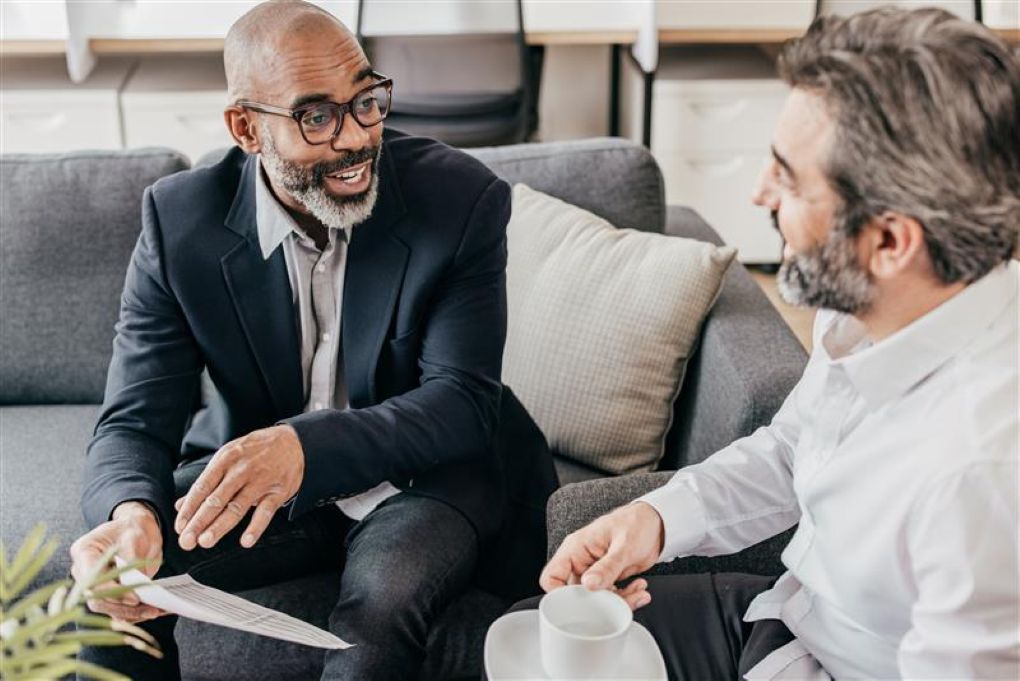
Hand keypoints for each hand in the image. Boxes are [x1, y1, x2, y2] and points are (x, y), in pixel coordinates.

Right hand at [69, 501, 166, 622]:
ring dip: (131, 614)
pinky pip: (117, 609)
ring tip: (155, 611)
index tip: (134, 597)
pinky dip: (135, 613)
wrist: (137, 530)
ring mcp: (95, 585)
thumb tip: (135, 587)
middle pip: (97, 600)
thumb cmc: (132, 529)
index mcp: (83, 552)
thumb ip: (130, 561)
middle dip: (123, 608)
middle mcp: (84, 572)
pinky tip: (154, 611)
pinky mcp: (109, 594)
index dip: (111, 592)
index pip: (91, 580)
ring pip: (107, 609)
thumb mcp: (133, 537)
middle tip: (150, 609)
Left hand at [174, 425, 303, 550]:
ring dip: (220, 526)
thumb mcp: (229, 458)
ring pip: (237, 507)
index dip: (189, 508)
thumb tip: (180, 506)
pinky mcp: (279, 491)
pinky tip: (246, 541)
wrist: (294, 442)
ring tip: (206, 541)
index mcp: (225, 459)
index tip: (180, 527)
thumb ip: (207, 482)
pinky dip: (256, 527)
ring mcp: (261, 480)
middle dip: (199, 521)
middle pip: (216, 499)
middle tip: (187, 541)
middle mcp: (241, 470)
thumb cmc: (256, 451)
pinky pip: (266, 511)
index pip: (202, 487)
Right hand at [539, 501, 665, 609]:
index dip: (558, 595)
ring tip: (636, 594)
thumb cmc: (636, 523)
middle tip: (617, 601)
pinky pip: (610, 595)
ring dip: (616, 602)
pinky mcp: (608, 578)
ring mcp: (594, 571)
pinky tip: (639, 589)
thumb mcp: (623, 545)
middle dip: (596, 603)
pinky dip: (626, 597)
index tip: (580, 604)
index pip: (552, 576)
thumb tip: (589, 585)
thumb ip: (607, 566)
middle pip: (575, 594)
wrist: (656, 523)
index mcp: (576, 549)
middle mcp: (581, 561)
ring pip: (595, 598)